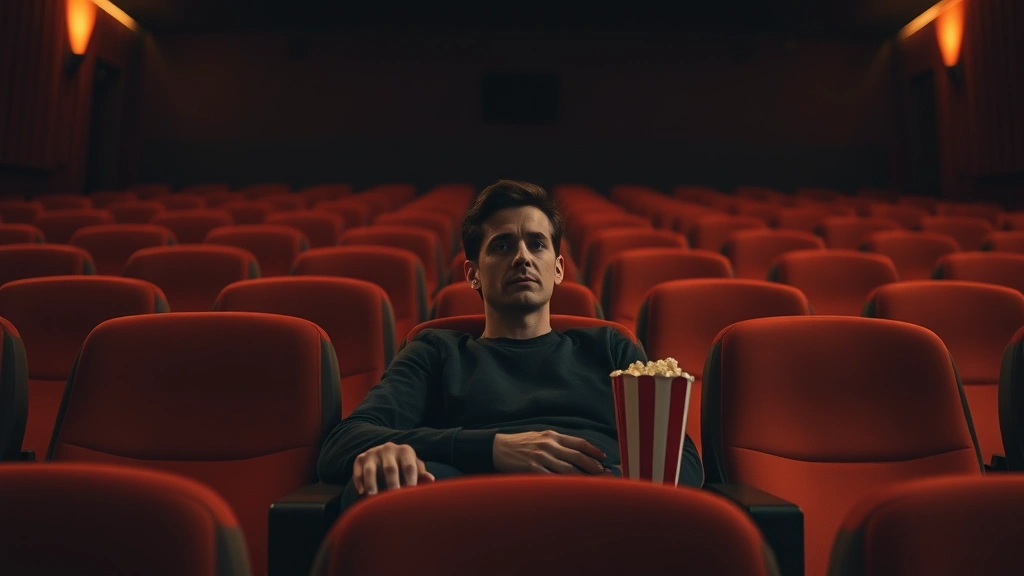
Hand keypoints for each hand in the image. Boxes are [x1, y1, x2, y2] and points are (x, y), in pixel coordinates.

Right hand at [352, 442, 434, 495]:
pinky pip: (358, 470)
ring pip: (371, 469)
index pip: (409, 466)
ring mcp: (373, 452)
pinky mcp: (360, 458)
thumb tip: (431, 480)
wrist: (384, 453)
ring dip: (372, 484)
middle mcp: (388, 449)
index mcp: (405, 450)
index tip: (411, 494)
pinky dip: (358, 481)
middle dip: (392, 484)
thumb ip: (421, 474)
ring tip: (373, 498)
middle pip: (390, 468)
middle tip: (393, 500)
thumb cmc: (404, 464)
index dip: (410, 480)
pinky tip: (361, 492)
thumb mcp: (414, 466)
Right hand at [492, 430, 606, 474]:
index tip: (603, 458)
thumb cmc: (520, 443)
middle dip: (593, 466)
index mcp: (552, 435)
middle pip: (577, 456)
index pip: (579, 442)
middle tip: (604, 473)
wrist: (498, 447)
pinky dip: (564, 485)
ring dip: (583, 477)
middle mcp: (549, 445)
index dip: (593, 450)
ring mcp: (541, 457)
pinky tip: (572, 490)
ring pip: (568, 469)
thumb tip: (576, 451)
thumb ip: (557, 442)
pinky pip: (552, 479)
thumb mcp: (540, 436)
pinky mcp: (532, 469)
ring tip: (593, 484)